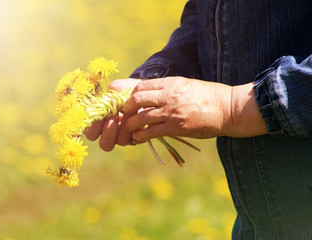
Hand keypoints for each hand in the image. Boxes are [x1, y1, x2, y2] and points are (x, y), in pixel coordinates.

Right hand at [84, 78, 141, 150]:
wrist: (144, 96)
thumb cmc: (127, 92)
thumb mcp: (122, 87)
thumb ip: (117, 87)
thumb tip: (113, 87)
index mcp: (99, 125)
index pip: (91, 133)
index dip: (94, 126)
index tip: (100, 112)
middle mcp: (111, 134)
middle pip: (105, 144)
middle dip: (108, 131)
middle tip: (113, 116)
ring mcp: (123, 137)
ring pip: (120, 142)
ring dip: (123, 128)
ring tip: (126, 112)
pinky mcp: (136, 138)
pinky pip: (133, 139)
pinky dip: (134, 128)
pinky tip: (135, 116)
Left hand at [123, 77, 266, 140]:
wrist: (227, 109)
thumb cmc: (206, 95)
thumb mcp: (184, 84)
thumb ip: (164, 87)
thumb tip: (146, 91)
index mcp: (171, 83)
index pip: (141, 86)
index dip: (130, 94)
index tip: (126, 101)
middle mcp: (169, 96)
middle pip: (137, 100)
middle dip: (126, 108)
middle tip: (123, 114)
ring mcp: (172, 113)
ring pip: (141, 118)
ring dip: (131, 124)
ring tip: (129, 128)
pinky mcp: (177, 128)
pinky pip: (152, 132)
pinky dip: (141, 136)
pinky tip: (137, 137)